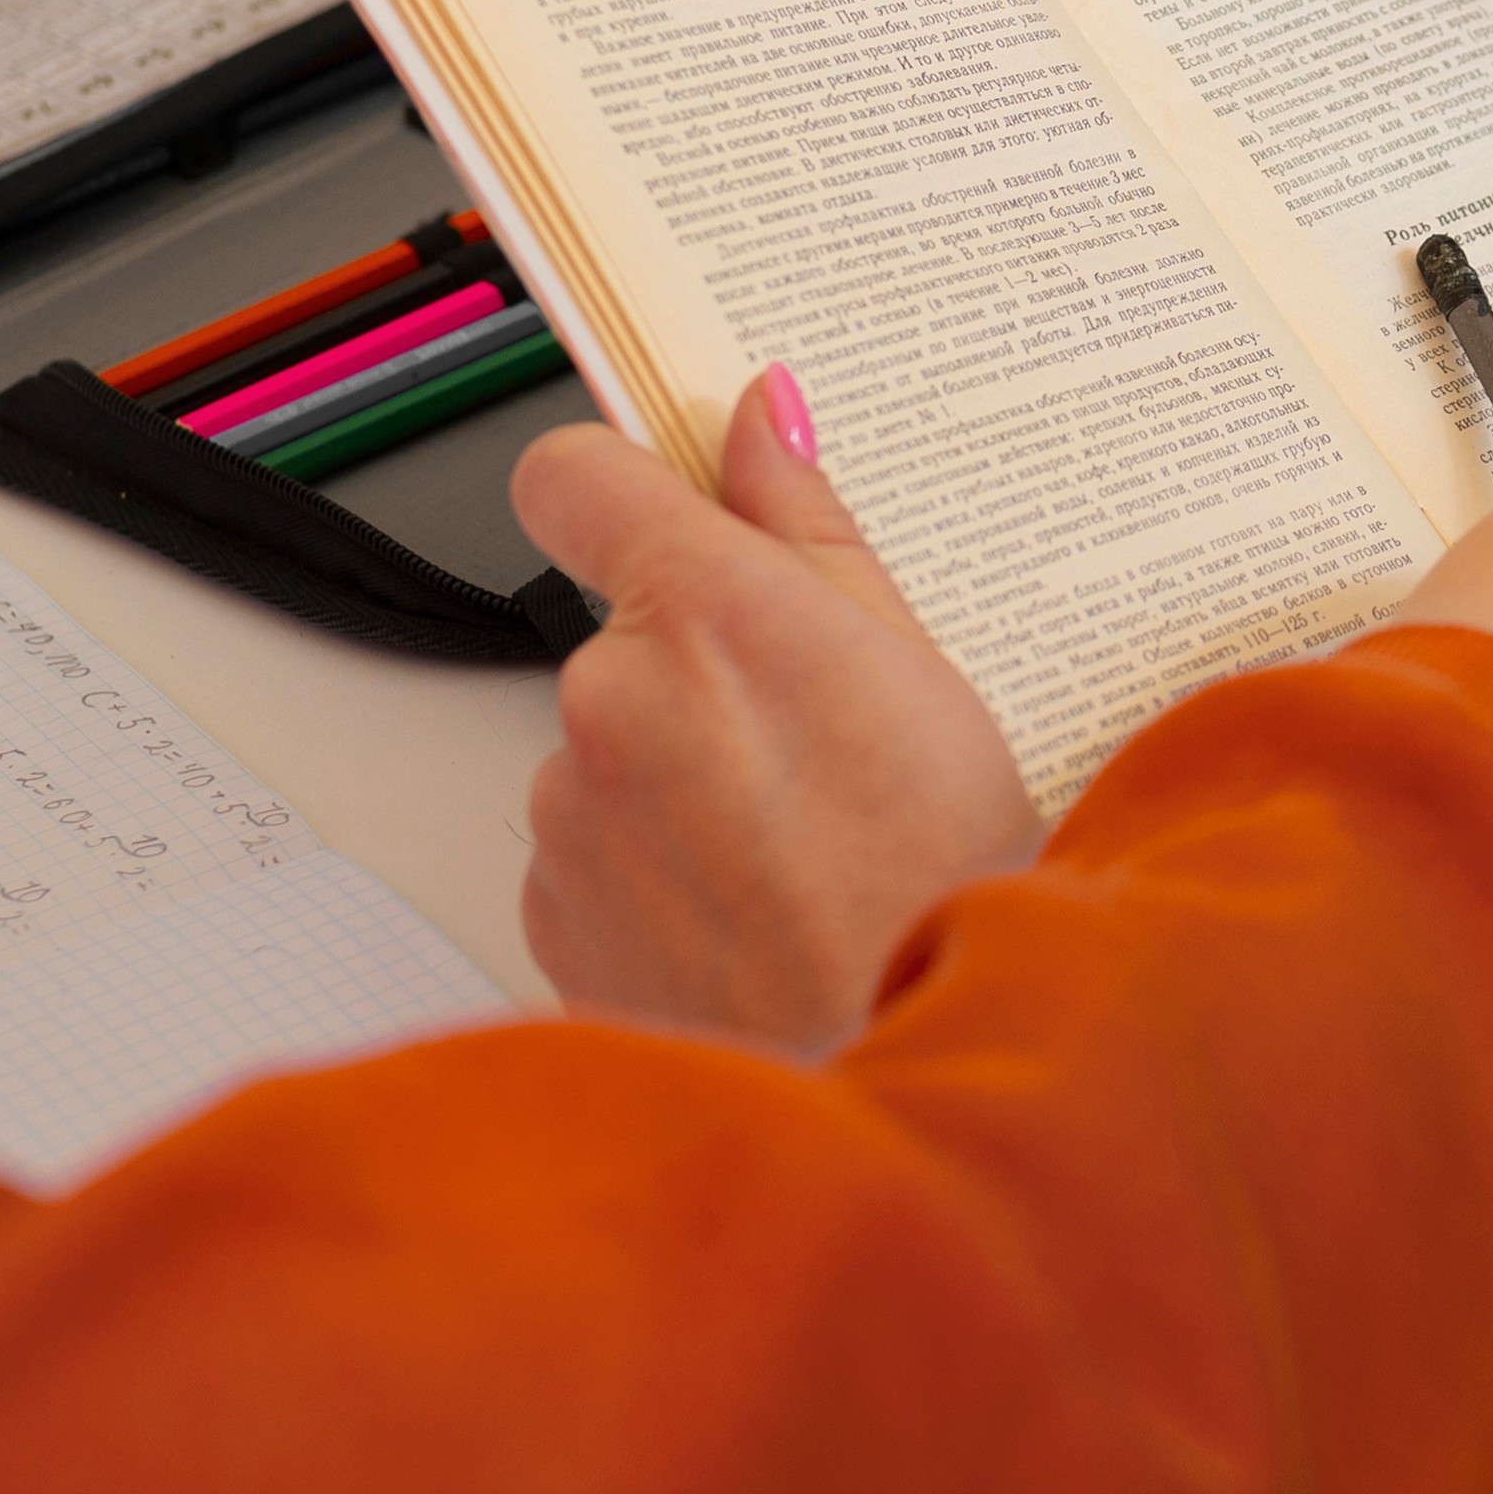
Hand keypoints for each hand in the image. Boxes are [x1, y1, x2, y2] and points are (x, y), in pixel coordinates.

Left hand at [512, 369, 1039, 1050]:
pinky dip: (655, 885)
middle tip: (818, 757)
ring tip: (797, 862)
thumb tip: (762, 415)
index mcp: (703, 612)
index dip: (611, 487)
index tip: (653, 511)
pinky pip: (592, 865)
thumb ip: (810, 528)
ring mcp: (567, 818)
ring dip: (678, 793)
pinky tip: (750, 925)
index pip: (572, 477)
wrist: (904, 1078)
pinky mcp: (552, 920)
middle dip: (699, 683)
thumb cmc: (941, 883)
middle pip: (620, 644)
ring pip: (608, 764)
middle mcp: (608, 701)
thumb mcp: (915, 666)